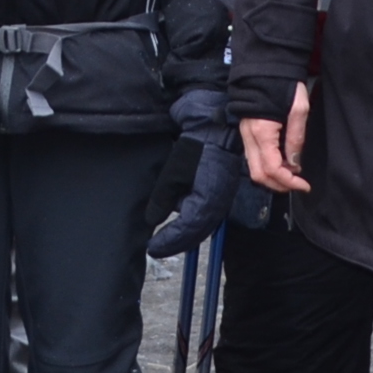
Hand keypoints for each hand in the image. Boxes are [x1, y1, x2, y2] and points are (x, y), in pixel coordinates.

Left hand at [150, 137, 248, 257]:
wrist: (215, 123)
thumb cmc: (196, 144)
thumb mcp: (173, 172)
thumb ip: (163, 198)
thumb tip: (153, 219)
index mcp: (208, 203)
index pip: (188, 230)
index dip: (169, 242)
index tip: (152, 248)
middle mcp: (218, 205)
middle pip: (197, 233)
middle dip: (178, 242)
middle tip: (157, 248)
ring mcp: (220, 197)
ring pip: (202, 223)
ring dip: (185, 232)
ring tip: (165, 235)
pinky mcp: (218, 189)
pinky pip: (205, 210)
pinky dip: (191, 217)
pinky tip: (178, 214)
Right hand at [240, 83, 311, 195]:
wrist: (265, 67)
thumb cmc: (283, 84)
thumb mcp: (298, 109)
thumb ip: (296, 138)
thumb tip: (295, 162)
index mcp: (262, 132)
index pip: (272, 169)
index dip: (289, 182)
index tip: (304, 185)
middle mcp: (249, 137)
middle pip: (258, 174)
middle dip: (278, 185)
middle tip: (298, 184)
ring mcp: (245, 135)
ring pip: (254, 168)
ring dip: (273, 177)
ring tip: (292, 174)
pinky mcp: (247, 133)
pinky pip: (254, 158)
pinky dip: (268, 166)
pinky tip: (283, 162)